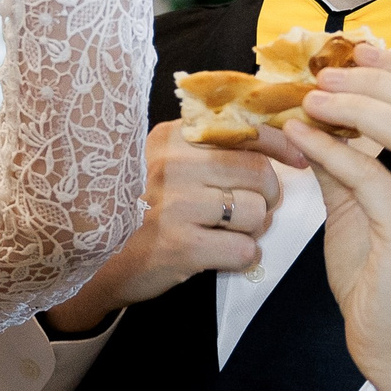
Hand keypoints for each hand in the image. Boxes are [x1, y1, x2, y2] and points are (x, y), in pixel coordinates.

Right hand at [43, 120, 275, 334]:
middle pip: (258, 173)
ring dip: (253, 230)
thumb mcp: (164, 165)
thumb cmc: (138, 211)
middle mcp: (172, 163)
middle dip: (267, 196)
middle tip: (250, 210)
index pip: (243, 129)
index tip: (297, 159)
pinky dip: (242, 258)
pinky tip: (219, 255)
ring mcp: (175, 204)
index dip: (280, 145)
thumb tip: (274, 141)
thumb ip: (206, 149)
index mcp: (171, 137)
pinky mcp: (179, 244)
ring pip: (256, 213)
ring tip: (227, 234)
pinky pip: (244, 249)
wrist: (93, 261)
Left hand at [262, 46, 390, 390]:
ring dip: (355, 106)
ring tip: (311, 98)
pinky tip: (302, 139)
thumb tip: (312, 113)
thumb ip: (345, 158)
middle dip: (373, 80)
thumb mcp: (361, 206)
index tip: (354, 51)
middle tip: (322, 72)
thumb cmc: (382, 278)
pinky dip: (333, 149)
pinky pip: (372, 176)